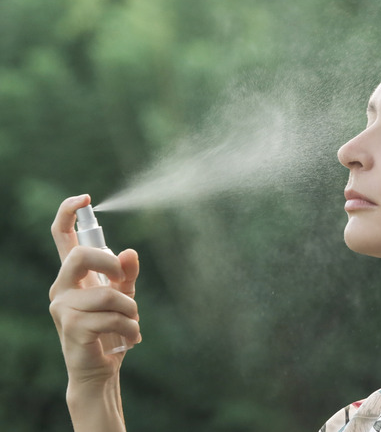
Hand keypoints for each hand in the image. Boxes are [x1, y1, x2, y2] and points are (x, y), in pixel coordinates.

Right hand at [49, 194, 140, 385]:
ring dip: (130, 310)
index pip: (62, 237)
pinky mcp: (71, 327)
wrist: (100, 369)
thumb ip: (126, 273)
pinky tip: (130, 339)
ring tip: (132, 324)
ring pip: (107, 294)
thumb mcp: (124, 296)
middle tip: (124, 281)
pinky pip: (111, 318)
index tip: (85, 198)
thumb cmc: (111, 329)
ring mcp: (63, 307)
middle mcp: (62, 287)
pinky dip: (130, 328)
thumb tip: (129, 252)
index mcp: (73, 276)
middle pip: (80, 257)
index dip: (68, 213)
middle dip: (110, 265)